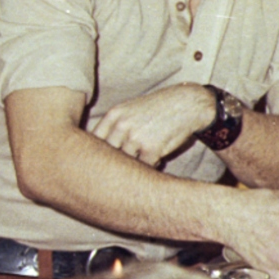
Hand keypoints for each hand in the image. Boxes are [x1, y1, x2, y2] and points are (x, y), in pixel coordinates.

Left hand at [89, 84, 216, 165]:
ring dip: (129, 168)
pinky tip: (152, 161)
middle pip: (105, 155)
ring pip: (123, 163)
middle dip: (109, 164)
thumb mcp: (130, 110)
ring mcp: (136, 138)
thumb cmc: (156, 109)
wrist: (185, 104)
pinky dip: (146, 168)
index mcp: (114, 115)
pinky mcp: (152, 150)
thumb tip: (96, 151)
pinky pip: (142, 168)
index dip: (92, 154)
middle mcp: (122, 126)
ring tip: (135, 166)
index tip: (95, 163)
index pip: (93, 140)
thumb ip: (113, 127)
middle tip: (109, 174)